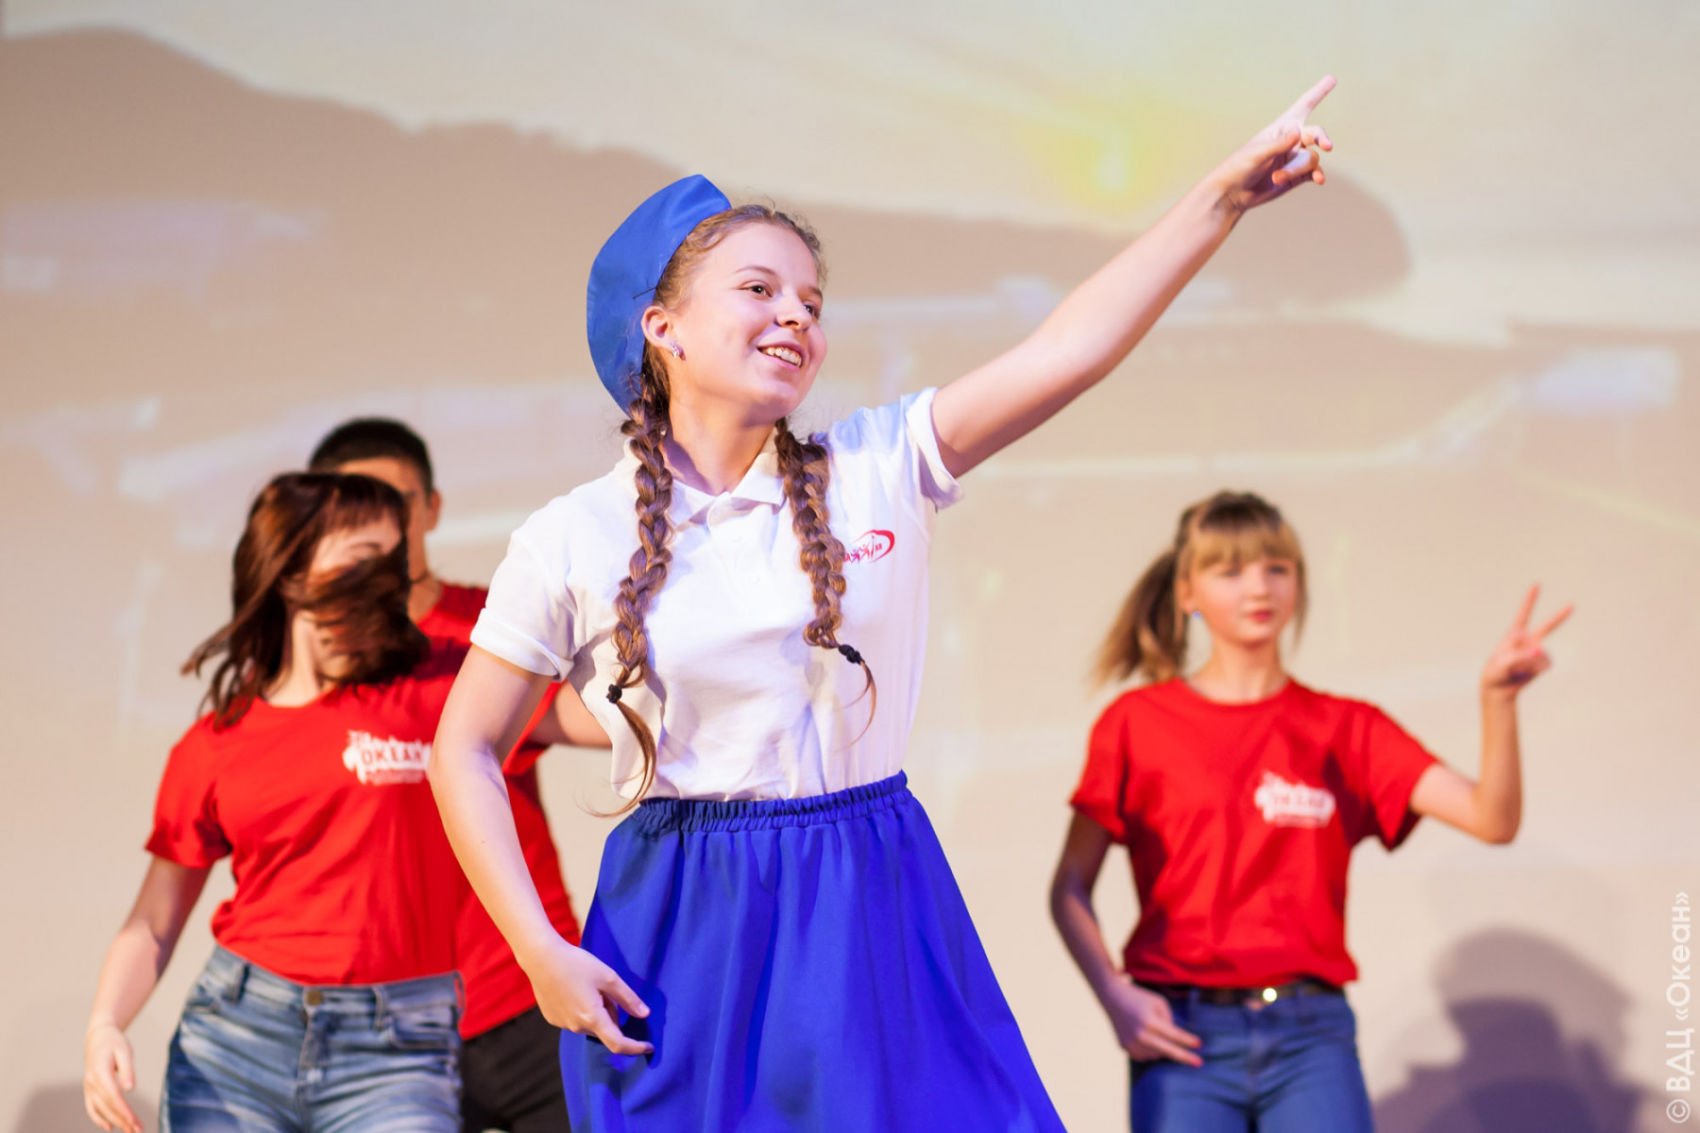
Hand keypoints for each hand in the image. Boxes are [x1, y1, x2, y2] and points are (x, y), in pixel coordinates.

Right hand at [83, 1022, 141, 1132]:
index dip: (124, 1111)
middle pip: (108, 1106)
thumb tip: (130, 1089)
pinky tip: (110, 1127)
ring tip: (130, 1131)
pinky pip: (92, 1108)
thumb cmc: (114, 1042)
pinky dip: (99, 1119)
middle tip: (138, 1131)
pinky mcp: (89, 1090)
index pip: (113, 1097)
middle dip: (123, 1121)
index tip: (134, 1122)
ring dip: (115, 1122)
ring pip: (100, 1110)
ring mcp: (88, 1088)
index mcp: (100, 1073)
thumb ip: (127, 1070)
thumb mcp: (124, 1050)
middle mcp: (91, 1083)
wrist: (97, 1037)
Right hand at [525, 937, 652, 1055]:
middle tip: (606, 989)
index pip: (618, 1044)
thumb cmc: (577, 964)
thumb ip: (628, 999)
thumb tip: (645, 1014)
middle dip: (612, 1014)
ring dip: (596, 1012)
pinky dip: (581, 1009)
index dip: (635, 1047)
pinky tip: (574, 988)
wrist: (541, 958)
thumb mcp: (608, 977)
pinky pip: (575, 1019)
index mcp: (593, 1018)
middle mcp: (577, 1026)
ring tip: (587, 985)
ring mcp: (563, 1024)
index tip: (649, 1046)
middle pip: (604, 1028)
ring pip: (589, 1023)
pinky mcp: (553, 1018)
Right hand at [1101, 976, 1202, 1065]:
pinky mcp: (1125, 1048)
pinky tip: (1145, 1037)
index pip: (1173, 1034)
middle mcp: (1140, 1035)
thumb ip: (1169, 1019)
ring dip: (1162, 1048)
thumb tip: (1175, 1038)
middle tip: (1199, 1063)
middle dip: (1185, 1057)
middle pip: (1168, 1050)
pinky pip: (1145, 1056)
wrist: (1112, 997)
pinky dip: (1150, 1050)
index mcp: (1149, 1021)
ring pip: (1156, 1055)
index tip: (1199, 1045)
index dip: (1187, 1040)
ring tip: (1154, 1033)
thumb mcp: (1158, 1002)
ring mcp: (1131, 1043)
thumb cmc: (1139, 997)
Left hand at [1211, 75, 1336, 215]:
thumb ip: (1278, 144)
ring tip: (1277, 178)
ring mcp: (1294, 159)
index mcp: (1280, 128)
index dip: (1318, 92)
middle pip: (1315, 134)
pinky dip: (1317, 175)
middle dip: (1321, 138)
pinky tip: (1319, 180)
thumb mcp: (1257, 153)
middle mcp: (1290, 141)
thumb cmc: (1239, 167)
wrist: (1232, 194)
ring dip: (1296, 169)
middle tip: (1327, 145)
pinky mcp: (1296, 177)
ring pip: (1311, 159)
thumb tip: (1298, 131)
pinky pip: (1314, 172)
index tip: (1332, 79)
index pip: (1303, 106)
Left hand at [1481, 585, 1572, 697]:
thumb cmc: (1496, 672)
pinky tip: (1526, 673)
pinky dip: (1536, 669)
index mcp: (1514, 634)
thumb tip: (1539, 651)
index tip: (1537, 585)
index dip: (1530, 599)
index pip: (1523, 613)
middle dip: (1560, 617)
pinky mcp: (1541, 663)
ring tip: (1516, 669)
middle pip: (1547, 626)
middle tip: (1572, 605)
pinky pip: (1545, 664)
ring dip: (1530, 663)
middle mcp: (1527, 640)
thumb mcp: (1502, 663)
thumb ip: (1521, 656)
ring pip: (1541, 654)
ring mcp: (1536, 651)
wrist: (1499, 688)